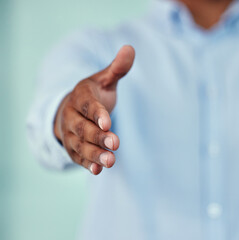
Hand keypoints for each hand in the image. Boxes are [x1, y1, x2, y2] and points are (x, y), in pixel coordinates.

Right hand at [54, 45, 134, 174]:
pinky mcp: (72, 148)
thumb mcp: (104, 79)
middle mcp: (71, 116)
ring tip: (110, 161)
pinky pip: (78, 157)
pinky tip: (97, 170)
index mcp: (80, 96)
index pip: (88, 105)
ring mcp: (70, 134)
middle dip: (99, 137)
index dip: (97, 114)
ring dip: (94, 154)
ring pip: (80, 145)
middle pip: (83, 128)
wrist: (71, 109)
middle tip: (116, 143)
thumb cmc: (93, 95)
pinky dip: (87, 163)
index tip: (109, 123)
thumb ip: (117, 69)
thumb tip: (130, 48)